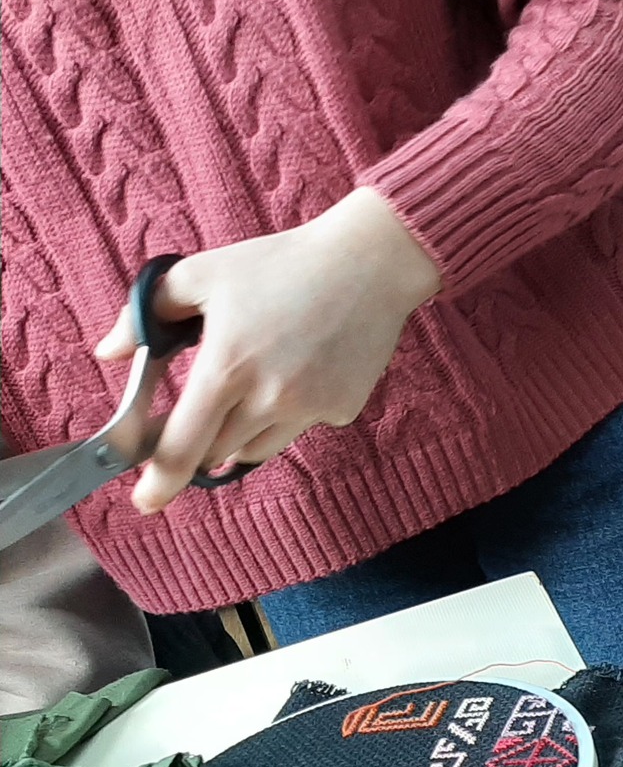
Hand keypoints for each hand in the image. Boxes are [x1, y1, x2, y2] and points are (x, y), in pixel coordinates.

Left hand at [96, 188, 440, 513]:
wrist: (368, 267)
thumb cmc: (282, 265)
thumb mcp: (202, 274)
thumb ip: (145, 315)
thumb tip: (109, 352)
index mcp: (227, 366)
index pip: (182, 444)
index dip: (160, 479)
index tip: (146, 501)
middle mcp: (269, 398)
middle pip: (218, 452)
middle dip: (200, 441)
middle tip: (200, 414)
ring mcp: (310, 408)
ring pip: (258, 448)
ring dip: (241, 431)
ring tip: (252, 386)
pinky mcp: (341, 410)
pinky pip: (300, 427)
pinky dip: (290, 412)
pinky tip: (300, 371)